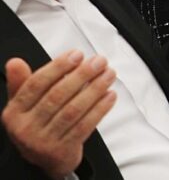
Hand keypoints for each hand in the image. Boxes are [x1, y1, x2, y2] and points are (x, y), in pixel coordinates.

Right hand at [2, 52, 117, 178]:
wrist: (45, 158)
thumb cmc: (37, 123)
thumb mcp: (24, 104)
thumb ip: (22, 82)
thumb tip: (15, 62)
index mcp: (14, 112)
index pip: (36, 84)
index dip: (58, 67)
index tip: (77, 54)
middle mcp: (25, 127)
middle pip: (57, 95)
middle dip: (82, 75)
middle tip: (99, 61)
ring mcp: (44, 141)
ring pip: (73, 110)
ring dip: (94, 89)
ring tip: (108, 74)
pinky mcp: (62, 150)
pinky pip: (84, 126)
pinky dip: (100, 109)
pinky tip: (110, 95)